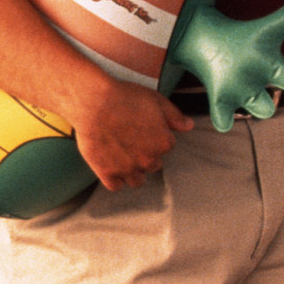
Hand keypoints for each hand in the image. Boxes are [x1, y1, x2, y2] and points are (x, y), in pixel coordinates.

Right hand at [70, 78, 193, 189]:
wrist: (93, 102)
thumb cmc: (125, 98)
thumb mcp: (156, 100)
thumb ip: (175, 116)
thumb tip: (189, 126)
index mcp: (164, 143)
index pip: (166, 147)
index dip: (155, 138)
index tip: (143, 130)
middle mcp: (148, 160)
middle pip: (153, 165)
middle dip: (145, 155)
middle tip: (131, 141)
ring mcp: (128, 169)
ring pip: (137, 180)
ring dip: (133, 171)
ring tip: (123, 157)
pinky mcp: (107, 173)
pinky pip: (116, 185)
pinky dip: (115, 179)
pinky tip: (111, 167)